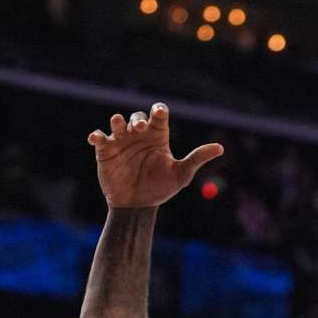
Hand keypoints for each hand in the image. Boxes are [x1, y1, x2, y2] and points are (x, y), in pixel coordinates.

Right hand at [87, 103, 223, 207]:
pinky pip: (100, 137)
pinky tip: (96, 138)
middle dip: (138, 119)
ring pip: (118, 123)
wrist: (138, 205)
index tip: (159, 112)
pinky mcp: (106, 151)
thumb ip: (197, 159)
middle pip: (138, 118)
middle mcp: (139, 136)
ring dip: (118, 121)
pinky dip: (97, 135)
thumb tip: (220, 148)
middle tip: (140, 127)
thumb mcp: (181, 175)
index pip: (158, 117)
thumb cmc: (161, 188)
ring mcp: (122, 142)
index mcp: (158, 137)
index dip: (158, 111)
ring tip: (119, 123)